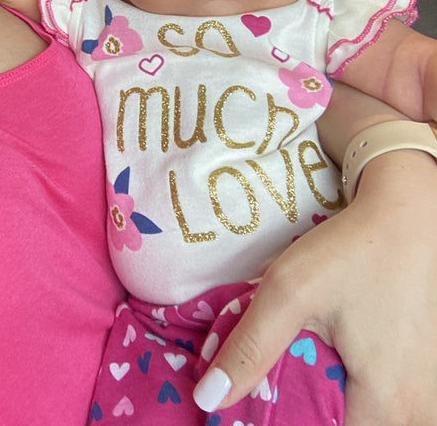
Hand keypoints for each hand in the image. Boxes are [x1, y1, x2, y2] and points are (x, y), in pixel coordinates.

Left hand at [198, 149, 436, 423]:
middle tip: (273, 377)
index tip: (253, 402)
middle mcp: (419, 414)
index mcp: (387, 406)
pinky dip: (350, 391)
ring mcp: (429, 400)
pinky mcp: (428, 383)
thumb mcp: (289, 291)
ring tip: (297, 366)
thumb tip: (209, 399)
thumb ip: (250, 348)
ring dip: (328, 401)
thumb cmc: (353, 252)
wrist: (412, 218)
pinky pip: (383, 405)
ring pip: (365, 419)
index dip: (283, 423)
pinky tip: (328, 361)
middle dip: (305, 411)